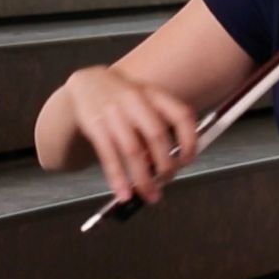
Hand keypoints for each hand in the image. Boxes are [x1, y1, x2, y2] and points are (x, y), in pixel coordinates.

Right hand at [63, 66, 199, 203]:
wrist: (87, 83)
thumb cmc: (124, 99)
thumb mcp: (146, 102)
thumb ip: (158, 129)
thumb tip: (166, 163)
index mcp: (154, 94)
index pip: (181, 115)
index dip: (190, 141)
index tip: (187, 161)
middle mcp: (135, 100)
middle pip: (157, 135)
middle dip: (165, 164)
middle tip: (167, 181)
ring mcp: (114, 112)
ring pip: (133, 150)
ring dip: (144, 178)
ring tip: (150, 195)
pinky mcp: (95, 125)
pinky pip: (109, 156)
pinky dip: (118, 178)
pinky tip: (123, 193)